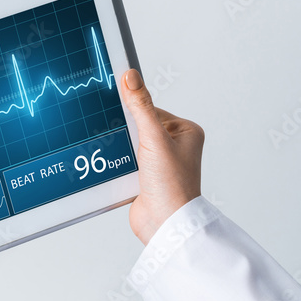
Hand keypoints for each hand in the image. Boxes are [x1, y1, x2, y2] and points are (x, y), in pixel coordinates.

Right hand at [119, 69, 204, 244]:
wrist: (164, 224)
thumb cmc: (172, 186)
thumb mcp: (154, 138)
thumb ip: (140, 107)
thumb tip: (131, 76)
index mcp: (186, 132)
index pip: (152, 109)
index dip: (134, 110)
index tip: (117, 107)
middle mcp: (175, 146)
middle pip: (139, 125)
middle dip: (125, 131)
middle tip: (121, 138)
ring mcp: (159, 162)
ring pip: (130, 142)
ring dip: (120, 147)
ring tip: (121, 156)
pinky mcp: (145, 176)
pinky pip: (124, 159)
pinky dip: (117, 161)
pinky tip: (114, 165)